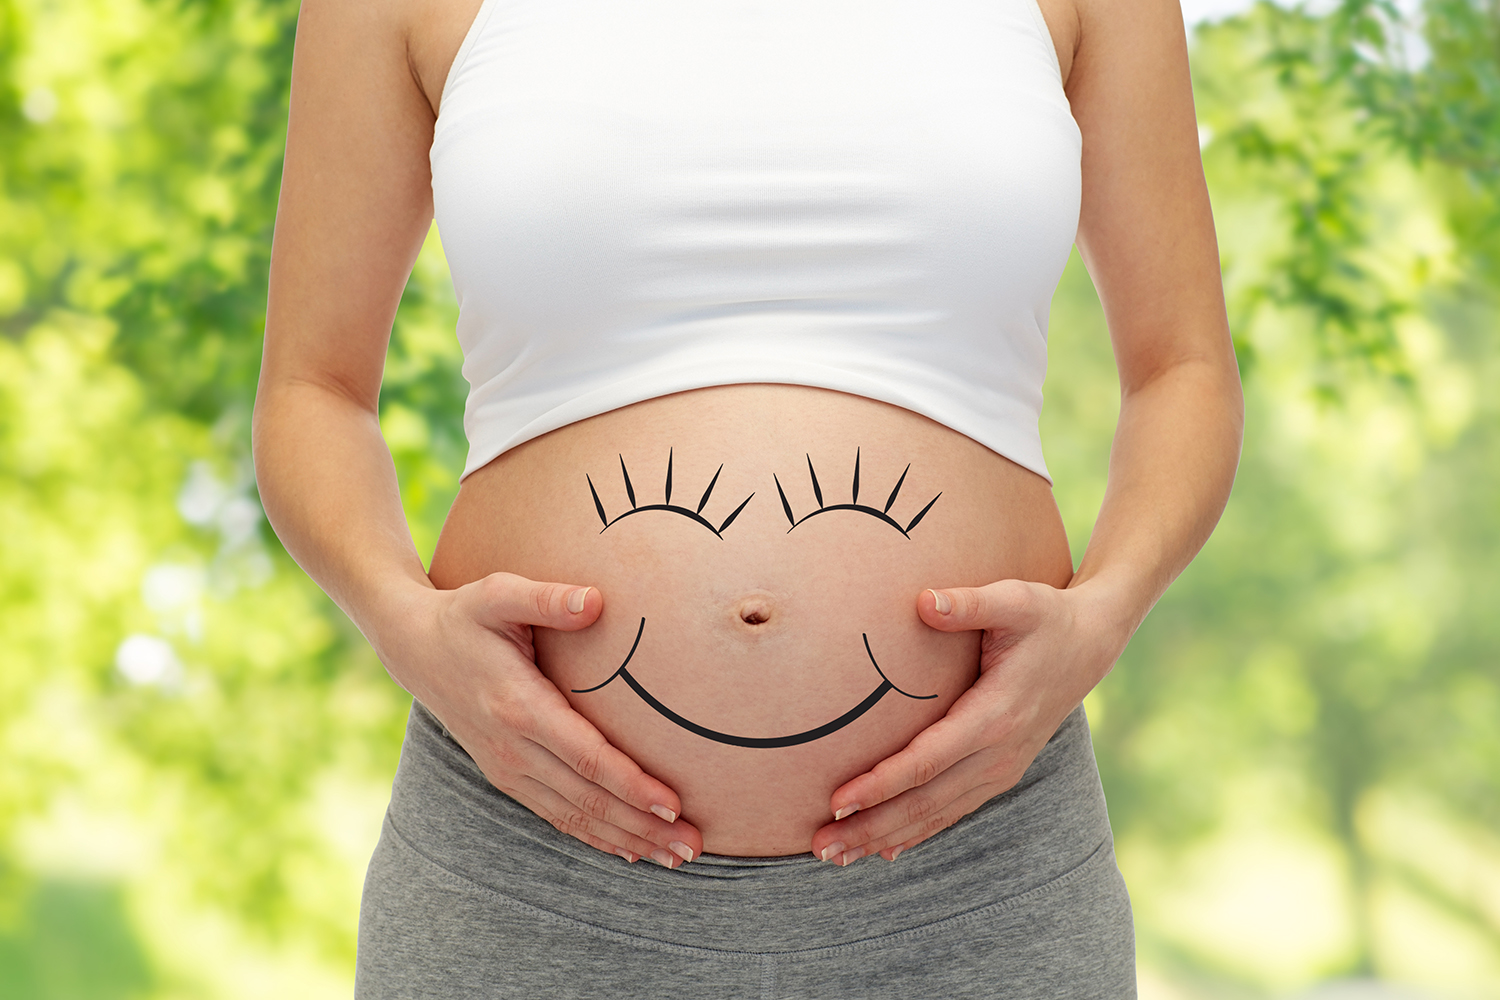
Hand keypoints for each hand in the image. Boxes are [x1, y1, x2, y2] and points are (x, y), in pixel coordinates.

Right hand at [378, 572, 703, 867]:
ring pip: (574, 816)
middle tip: (693, 846)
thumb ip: (546, 598)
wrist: (413, 646)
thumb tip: (595, 601)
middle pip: (587, 799)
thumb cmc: (465, 615)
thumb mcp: (498, 594)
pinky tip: (629, 850)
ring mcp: (506, 767)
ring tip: (675, 857)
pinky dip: (594, 836)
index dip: (631, 785)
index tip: (673, 804)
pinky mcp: (504, 775)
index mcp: (518, 707)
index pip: (585, 757)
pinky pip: (555, 815)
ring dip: (626, 840)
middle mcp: (512, 747)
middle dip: (643, 826)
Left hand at [809, 579, 1127, 864]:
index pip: (926, 761)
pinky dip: (918, 833)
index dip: (879, 785)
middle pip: (925, 802)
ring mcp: (1002, 768)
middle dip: (871, 827)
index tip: (837, 802)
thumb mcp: (1016, 600)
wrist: (1092, 643)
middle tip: (819, 847)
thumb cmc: (1046, 617)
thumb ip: (969, 604)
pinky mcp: (1001, 771)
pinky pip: (953, 810)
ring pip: (937, 815)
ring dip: (886, 838)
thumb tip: (924, 601)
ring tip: (837, 856)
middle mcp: (999, 754)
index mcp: (996, 716)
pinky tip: (886, 851)